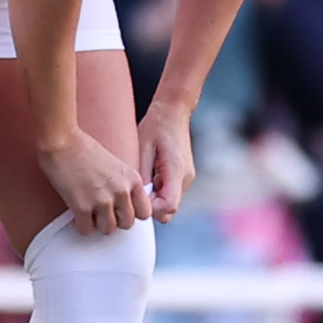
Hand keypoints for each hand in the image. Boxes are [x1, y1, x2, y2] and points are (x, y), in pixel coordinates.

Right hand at [39, 128, 150, 233]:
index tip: (122, 211)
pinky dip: (81, 225)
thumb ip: (123, 183)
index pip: (145, 212)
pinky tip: (77, 215)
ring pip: (108, 230)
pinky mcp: (82, 207)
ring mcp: (102, 200)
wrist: (62, 141)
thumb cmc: (84, 148)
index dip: (132, 213)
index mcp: (132, 179)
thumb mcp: (115, 164)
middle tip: (104, 214)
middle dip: (115, 220)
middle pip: (127, 224)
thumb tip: (123, 203)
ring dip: (98, 225)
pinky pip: (86, 230)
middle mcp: (121, 191)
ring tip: (90, 215)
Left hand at [139, 101, 195, 220]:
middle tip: (136, 189)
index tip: (136, 198)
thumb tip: (137, 198)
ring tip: (143, 178)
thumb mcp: (143, 148)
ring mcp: (186, 178)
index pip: (168, 206)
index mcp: (176, 170)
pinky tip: (150, 174)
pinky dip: (159, 191)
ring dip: (155, 198)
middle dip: (151, 206)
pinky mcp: (183, 176)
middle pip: (170, 210)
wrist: (173, 111)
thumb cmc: (156, 126)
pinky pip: (171, 193)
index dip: (150, 209)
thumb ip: (143, 175)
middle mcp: (185, 178)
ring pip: (170, 203)